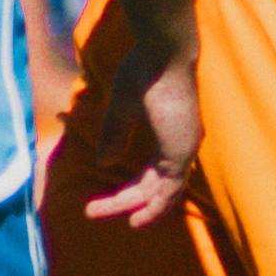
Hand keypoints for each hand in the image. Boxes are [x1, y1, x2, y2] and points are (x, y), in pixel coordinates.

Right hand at [78, 40, 204, 229]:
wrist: (163, 54)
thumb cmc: (146, 69)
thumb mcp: (123, 106)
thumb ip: (115, 134)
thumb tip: (105, 162)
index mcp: (172, 133)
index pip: (152, 172)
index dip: (130, 189)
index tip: (105, 199)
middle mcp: (181, 145)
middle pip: (153, 187)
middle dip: (123, 201)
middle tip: (92, 210)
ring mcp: (183, 150)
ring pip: (160, 193)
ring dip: (133, 208)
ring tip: (99, 215)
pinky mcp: (180, 154)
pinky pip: (168, 193)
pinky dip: (154, 210)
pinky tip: (134, 221)